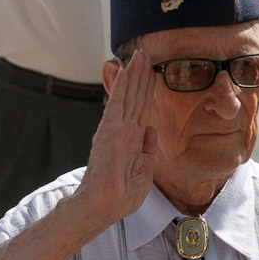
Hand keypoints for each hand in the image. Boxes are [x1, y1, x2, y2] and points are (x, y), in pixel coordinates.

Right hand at [76, 49, 156, 229]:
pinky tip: (125, 69)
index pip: (142, 110)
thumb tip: (152, 130)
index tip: (152, 74)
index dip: (147, 92)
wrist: (106, 205)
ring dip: (134, 74)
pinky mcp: (109, 129)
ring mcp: (115, 129)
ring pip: (128, 95)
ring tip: (140, 55)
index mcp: (132, 140)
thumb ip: (149, 149)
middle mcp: (123, 131)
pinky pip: (117, 102)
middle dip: (141, 76)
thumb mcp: (145, 171)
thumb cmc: (122, 195)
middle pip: (135, 98)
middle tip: (145, 54)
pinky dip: (121, 85)